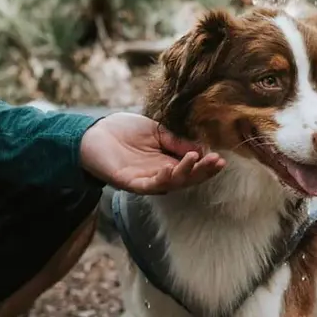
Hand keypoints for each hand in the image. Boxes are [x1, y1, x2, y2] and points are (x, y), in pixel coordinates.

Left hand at [79, 112, 226, 194]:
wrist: (95, 132)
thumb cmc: (124, 131)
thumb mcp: (157, 132)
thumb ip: (176, 141)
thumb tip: (201, 148)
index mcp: (168, 162)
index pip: (193, 168)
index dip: (207, 165)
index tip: (221, 158)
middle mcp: (160, 174)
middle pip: (187, 179)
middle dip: (203, 171)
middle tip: (216, 162)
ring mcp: (145, 180)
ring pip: (171, 183)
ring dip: (185, 173)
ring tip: (195, 159)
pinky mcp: (129, 182)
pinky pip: (148, 185)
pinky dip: (161, 179)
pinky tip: (170, 170)